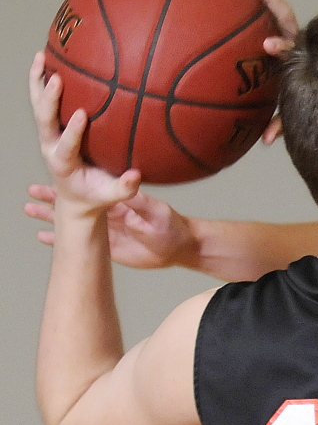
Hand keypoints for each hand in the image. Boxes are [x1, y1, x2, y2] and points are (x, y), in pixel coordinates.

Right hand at [25, 183, 196, 268]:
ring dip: (52, 217)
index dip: (74, 184)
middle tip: (31, 190)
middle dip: (53, 196)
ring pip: (73, 222)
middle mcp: (109, 212)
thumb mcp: (157, 213)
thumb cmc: (173, 227)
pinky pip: (80, 243)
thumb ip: (141, 202)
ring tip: (29, 210)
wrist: (181, 249)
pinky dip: (61, 240)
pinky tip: (43, 237)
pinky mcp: (107, 247)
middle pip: (76, 203)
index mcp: (120, 201)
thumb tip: (127, 186)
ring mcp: (106, 230)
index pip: (92, 189)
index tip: (54, 175)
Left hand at [30, 52, 138, 215]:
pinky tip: (50, 60)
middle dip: (49, 100)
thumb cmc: (95, 195)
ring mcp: (49, 135)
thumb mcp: (111, 196)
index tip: (82, 114)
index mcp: (64, 164)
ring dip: (37, 82)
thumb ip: (124, 188)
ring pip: (38, 106)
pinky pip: (43, 101)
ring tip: (42, 57)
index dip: (72, 131)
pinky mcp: (52, 127)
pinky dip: (43, 80)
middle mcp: (51, 146)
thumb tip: (136, 175)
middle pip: (44, 120)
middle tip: (55, 79)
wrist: (74, 196)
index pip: (66, 146)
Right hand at [238, 0, 295, 144]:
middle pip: (285, 17)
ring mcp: (292, 34)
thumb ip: (282, 122)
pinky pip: (270, 10)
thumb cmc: (306, 100)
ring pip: (278, 9)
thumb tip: (266, 141)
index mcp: (299, 60)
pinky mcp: (285, 31)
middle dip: (271, 0)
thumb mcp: (293, 110)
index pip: (290, 51)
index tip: (268, 44)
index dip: (281, 47)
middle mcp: (297, 42)